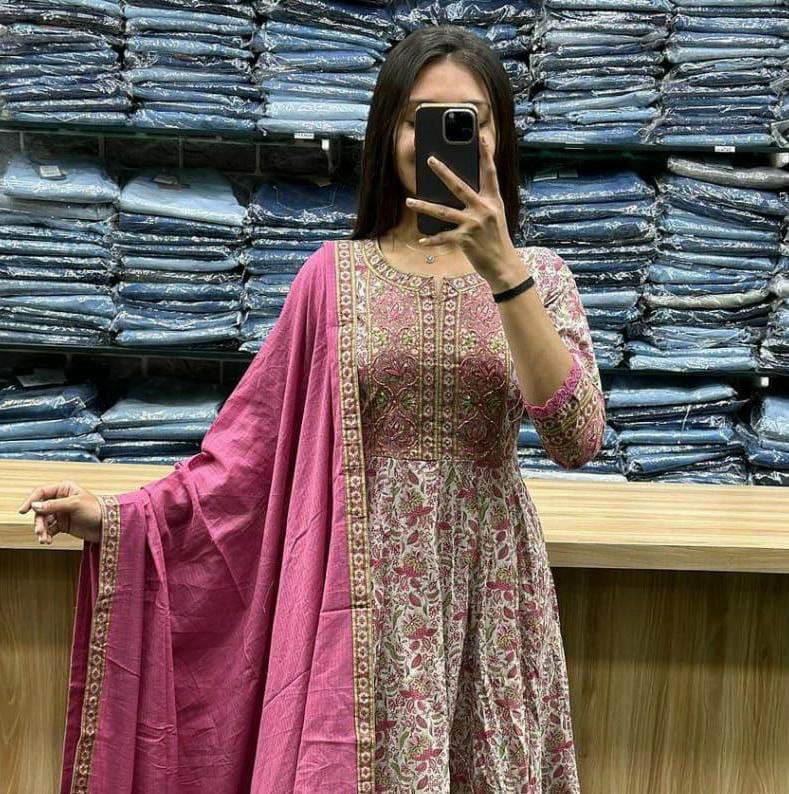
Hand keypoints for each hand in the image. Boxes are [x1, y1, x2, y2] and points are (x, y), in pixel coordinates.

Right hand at [18, 481, 101, 544]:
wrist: (109, 526)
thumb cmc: (97, 510)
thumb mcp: (75, 504)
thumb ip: (54, 505)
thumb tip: (35, 505)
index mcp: (64, 489)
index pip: (41, 492)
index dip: (30, 500)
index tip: (23, 511)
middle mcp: (61, 499)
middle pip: (40, 509)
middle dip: (38, 521)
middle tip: (40, 531)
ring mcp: (62, 512)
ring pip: (44, 521)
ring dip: (42, 530)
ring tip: (44, 539)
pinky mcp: (64, 524)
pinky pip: (50, 529)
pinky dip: (47, 535)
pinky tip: (48, 541)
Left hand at [404, 137, 526, 290]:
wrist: (504, 265)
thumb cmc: (497, 240)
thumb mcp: (495, 217)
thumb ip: (482, 203)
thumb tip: (461, 193)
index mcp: (492, 201)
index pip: (490, 173)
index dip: (486, 155)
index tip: (482, 138)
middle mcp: (483, 209)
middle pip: (459, 186)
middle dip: (443, 172)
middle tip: (430, 159)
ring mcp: (473, 224)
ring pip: (443, 212)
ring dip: (423, 206)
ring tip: (409, 201)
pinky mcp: (465, 240)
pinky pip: (443, 237)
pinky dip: (432, 240)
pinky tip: (421, 240)